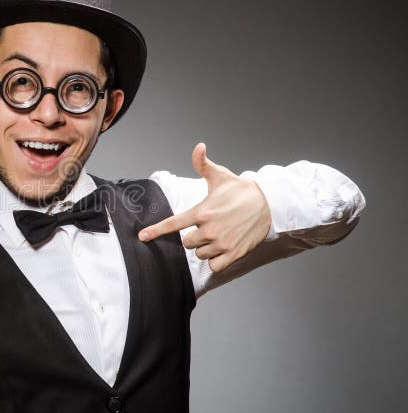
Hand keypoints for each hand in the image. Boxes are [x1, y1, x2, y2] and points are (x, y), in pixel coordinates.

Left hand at [138, 143, 270, 272]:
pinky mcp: (233, 254)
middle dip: (194, 237)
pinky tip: (223, 249)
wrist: (270, 204)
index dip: (156, 231)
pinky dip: (216, 260)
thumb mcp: (220, 176)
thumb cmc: (241, 191)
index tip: (142, 236)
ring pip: (200, 254)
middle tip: (208, 226)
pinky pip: (214, 266)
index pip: (173, 224)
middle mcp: (209, 230)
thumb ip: (203, 164)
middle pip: (187, 243)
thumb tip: (198, 147)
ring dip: (205, 248)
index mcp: (202, 212)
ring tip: (219, 235)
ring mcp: (221, 244)